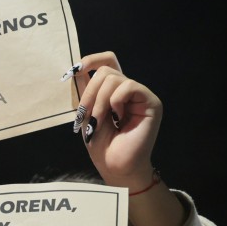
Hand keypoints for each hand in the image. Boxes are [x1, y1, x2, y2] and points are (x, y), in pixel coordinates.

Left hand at [72, 51, 160, 191]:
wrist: (114, 165)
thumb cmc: (101, 144)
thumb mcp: (87, 113)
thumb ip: (85, 91)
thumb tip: (77, 68)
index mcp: (114, 91)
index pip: (108, 61)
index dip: (92, 60)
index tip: (74, 70)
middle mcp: (129, 90)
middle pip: (106, 70)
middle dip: (89, 92)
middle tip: (86, 115)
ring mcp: (141, 95)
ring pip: (113, 78)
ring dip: (99, 101)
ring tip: (99, 121)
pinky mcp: (151, 102)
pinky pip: (129, 86)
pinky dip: (115, 101)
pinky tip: (117, 118)